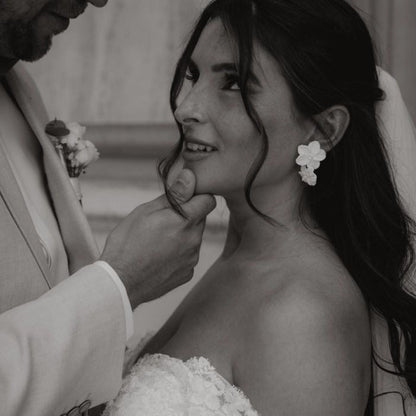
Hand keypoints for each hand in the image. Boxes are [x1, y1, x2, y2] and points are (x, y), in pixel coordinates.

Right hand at [100, 169, 215, 308]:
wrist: (119, 283)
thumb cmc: (127, 243)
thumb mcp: (146, 211)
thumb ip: (174, 195)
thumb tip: (190, 177)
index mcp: (185, 221)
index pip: (208, 200)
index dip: (196, 196)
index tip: (183, 199)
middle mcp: (194, 240)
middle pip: (200, 219)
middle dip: (186, 216)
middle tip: (162, 222)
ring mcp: (192, 259)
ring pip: (194, 238)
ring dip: (182, 235)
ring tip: (157, 241)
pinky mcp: (187, 273)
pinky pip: (188, 256)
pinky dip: (178, 253)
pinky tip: (159, 256)